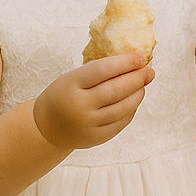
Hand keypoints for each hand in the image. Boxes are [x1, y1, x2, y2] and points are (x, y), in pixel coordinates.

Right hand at [31, 52, 153, 150]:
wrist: (46, 128)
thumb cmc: (64, 96)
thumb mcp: (72, 78)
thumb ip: (99, 72)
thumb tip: (133, 64)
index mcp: (71, 84)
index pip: (102, 70)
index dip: (124, 63)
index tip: (140, 58)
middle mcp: (80, 105)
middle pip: (116, 90)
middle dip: (137, 79)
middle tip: (149, 71)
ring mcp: (88, 124)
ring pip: (123, 108)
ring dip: (138, 94)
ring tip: (142, 85)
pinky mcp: (96, 138)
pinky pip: (121, 122)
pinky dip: (131, 109)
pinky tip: (133, 101)